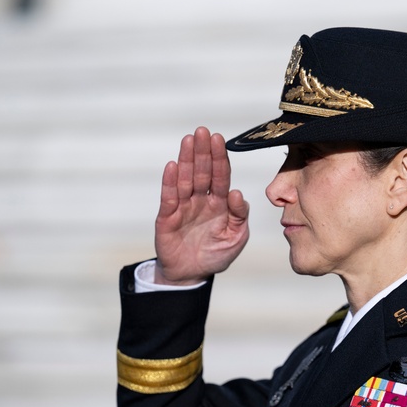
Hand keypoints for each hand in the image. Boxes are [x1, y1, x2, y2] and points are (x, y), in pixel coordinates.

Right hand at [153, 127, 248, 284]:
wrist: (192, 275)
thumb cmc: (216, 253)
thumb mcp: (236, 237)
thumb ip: (239, 216)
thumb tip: (237, 193)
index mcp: (220, 202)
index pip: (220, 176)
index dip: (220, 158)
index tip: (219, 139)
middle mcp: (201, 200)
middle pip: (202, 172)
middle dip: (202, 152)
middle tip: (203, 131)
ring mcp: (183, 207)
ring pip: (185, 179)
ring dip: (186, 160)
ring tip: (188, 140)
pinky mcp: (167, 217)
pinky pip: (169, 197)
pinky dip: (170, 182)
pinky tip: (172, 166)